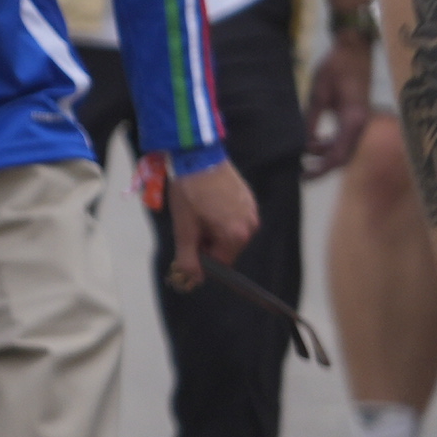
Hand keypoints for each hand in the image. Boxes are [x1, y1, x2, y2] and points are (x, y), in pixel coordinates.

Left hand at [167, 158, 259, 286]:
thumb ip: (188, 257)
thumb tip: (192, 281)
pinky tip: (208, 199)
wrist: (197, 155)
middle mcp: (250, 226)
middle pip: (227, 247)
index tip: (189, 237)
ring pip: (230, 231)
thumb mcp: (184, 227)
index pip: (220, 262)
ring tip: (199, 207)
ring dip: (214, 227)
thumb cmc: (189, 192)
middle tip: (192, 220)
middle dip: (208, 240)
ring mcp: (252, 211)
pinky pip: (235, 216)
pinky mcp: (249, 198)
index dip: (201, 254)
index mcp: (236, 236)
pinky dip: (221, 214)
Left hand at [306, 39, 373, 178]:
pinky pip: (345, 138)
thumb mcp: (318, 93)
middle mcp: (361, 125)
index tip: (304, 176)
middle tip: (300, 172)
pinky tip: (314, 143)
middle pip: (343, 156)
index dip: (321, 169)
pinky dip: (330, 144)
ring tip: (303, 156)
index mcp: (353, 120)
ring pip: (344, 148)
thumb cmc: (335, 67)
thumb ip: (311, 119)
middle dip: (323, 166)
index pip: (338, 154)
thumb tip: (304, 144)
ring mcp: (361, 122)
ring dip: (325, 154)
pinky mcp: (357, 117)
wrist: (354, 50)